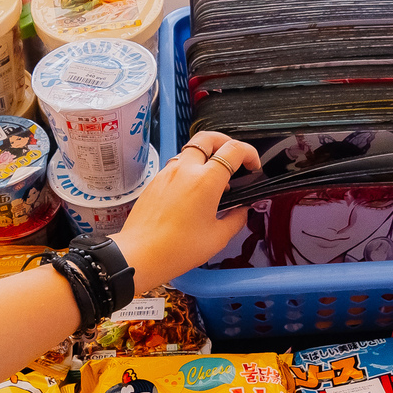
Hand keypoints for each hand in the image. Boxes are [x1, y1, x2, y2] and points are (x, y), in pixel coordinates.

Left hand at [112, 131, 261, 293]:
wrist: (139, 255)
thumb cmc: (178, 249)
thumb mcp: (217, 238)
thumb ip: (236, 219)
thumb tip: (241, 210)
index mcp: (206, 181)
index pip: (233, 149)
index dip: (249, 153)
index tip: (253, 166)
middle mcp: (185, 170)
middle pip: (207, 138)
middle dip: (225, 142)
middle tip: (233, 158)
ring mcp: (167, 173)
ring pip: (190, 151)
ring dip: (205, 157)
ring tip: (213, 180)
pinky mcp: (155, 181)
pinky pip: (176, 165)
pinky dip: (189, 170)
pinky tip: (193, 192)